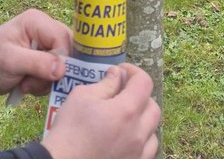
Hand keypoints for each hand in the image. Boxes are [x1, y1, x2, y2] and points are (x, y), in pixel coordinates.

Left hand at [0, 9, 71, 96]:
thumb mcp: (9, 62)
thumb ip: (37, 64)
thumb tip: (63, 69)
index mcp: (37, 21)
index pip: (63, 40)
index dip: (61, 61)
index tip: (46, 78)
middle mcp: (46, 29)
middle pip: (67, 52)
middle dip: (53, 74)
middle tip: (30, 83)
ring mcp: (46, 44)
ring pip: (64, 66)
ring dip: (46, 82)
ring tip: (25, 84)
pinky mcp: (46, 59)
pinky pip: (57, 74)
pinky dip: (45, 84)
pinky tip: (28, 85)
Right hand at [43, 64, 159, 158]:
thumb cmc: (69, 130)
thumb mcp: (82, 97)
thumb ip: (105, 84)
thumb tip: (117, 75)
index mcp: (127, 111)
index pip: (144, 83)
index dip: (133, 72)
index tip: (120, 72)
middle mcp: (138, 134)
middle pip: (153, 107)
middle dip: (140, 95)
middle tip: (122, 93)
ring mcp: (138, 154)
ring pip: (153, 132)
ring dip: (143, 120)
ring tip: (125, 118)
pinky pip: (147, 152)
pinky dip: (141, 142)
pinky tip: (125, 139)